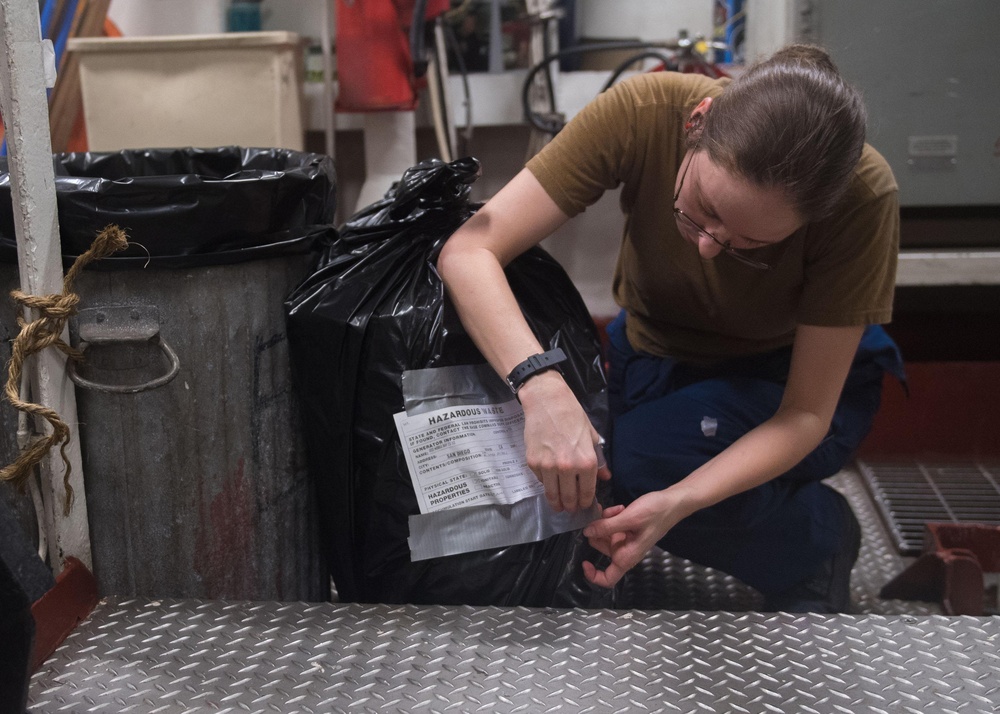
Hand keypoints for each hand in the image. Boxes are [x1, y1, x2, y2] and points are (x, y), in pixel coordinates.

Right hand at [518, 371, 610, 512]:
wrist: (547, 402)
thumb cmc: (572, 416)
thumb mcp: (591, 436)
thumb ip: (598, 460)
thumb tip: (605, 477)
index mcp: (586, 461)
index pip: (587, 492)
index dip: (587, 502)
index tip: (585, 506)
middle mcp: (567, 468)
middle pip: (569, 498)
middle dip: (572, 506)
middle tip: (571, 508)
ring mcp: (548, 467)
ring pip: (553, 495)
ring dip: (557, 504)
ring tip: (559, 506)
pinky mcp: (533, 463)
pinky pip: (541, 481)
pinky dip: (545, 484)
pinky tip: (549, 482)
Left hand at [582, 490, 686, 588]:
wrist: (673, 502)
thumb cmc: (656, 513)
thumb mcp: (629, 518)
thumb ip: (607, 526)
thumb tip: (587, 533)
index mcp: (627, 556)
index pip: (608, 578)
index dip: (593, 575)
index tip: (584, 561)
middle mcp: (626, 551)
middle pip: (602, 548)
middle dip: (599, 531)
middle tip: (602, 514)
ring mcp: (627, 539)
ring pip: (605, 534)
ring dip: (606, 520)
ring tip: (616, 508)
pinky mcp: (628, 529)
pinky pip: (613, 526)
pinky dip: (613, 517)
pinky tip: (620, 507)